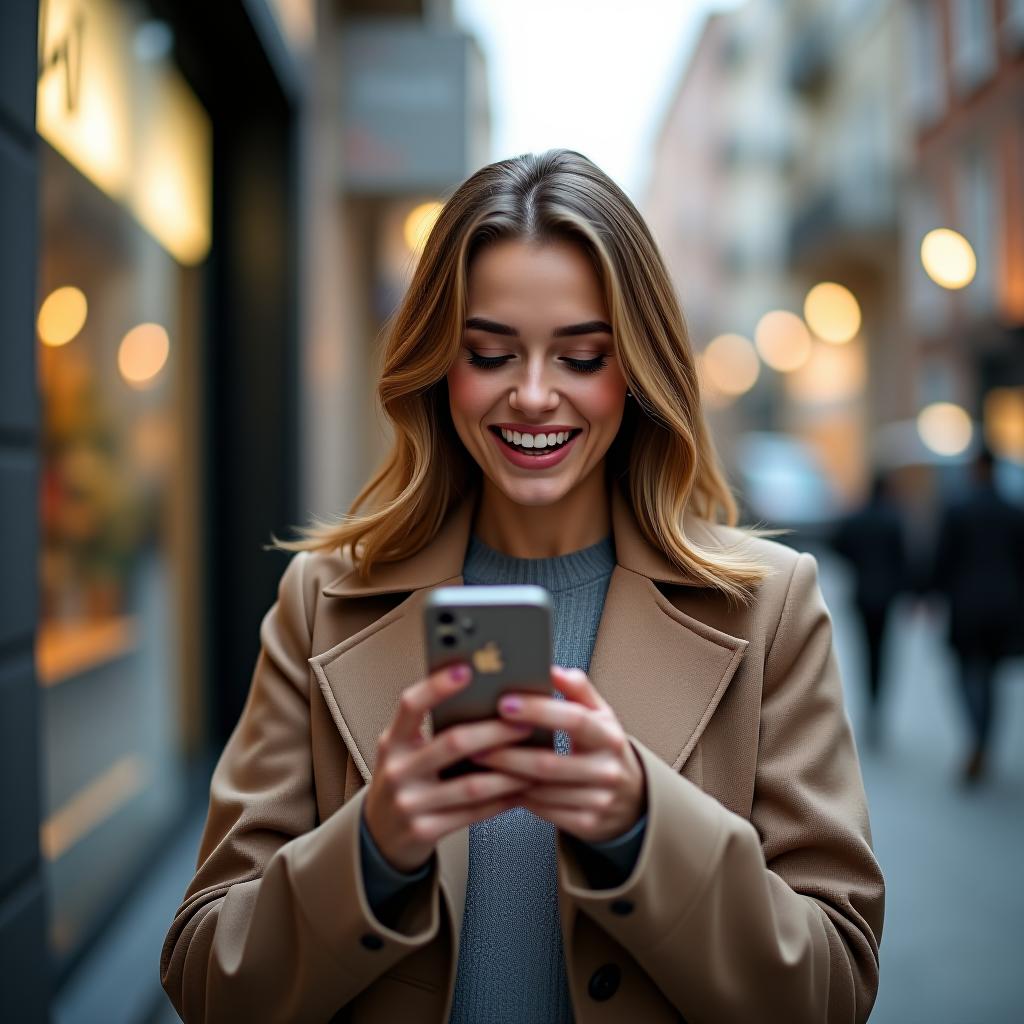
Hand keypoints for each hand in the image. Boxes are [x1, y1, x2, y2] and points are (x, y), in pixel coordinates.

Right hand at [363, 663, 533, 872]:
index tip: (467, 670)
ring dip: (510, 770)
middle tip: (525, 722)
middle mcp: (397, 770)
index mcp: (392, 741)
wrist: (382, 833)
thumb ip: (433, 727)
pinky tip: (522, 789)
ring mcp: (409, 803)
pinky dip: (503, 799)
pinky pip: (474, 813)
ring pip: (471, 784)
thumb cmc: (406, 779)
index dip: (437, 686)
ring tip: (536, 758)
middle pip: (453, 743)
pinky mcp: (425, 830)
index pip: (411, 705)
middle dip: (496, 731)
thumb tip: (486, 696)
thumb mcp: (405, 749)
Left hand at [470, 666, 646, 843]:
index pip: (574, 720)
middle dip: (508, 753)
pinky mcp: (587, 824)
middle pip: (550, 763)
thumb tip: (554, 670)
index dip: (539, 711)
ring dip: (506, 777)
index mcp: (609, 736)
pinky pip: (543, 810)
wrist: (631, 796)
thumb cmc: (604, 747)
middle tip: (477, 742)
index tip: (505, 703)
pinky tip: (497, 785)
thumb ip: (578, 689)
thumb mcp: (600, 715)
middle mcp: (607, 770)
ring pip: (542, 790)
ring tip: (479, 762)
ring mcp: (599, 800)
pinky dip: (517, 797)